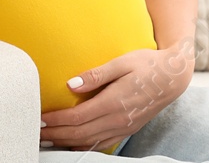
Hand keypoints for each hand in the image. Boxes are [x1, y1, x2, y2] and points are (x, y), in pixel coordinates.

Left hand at [39, 41, 194, 151]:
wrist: (173, 77)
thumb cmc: (147, 64)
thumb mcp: (121, 62)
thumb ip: (96, 74)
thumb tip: (70, 84)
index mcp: (113, 103)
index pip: (76, 117)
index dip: (55, 120)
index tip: (39, 118)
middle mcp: (118, 120)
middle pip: (79, 134)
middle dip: (55, 134)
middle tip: (35, 132)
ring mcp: (123, 127)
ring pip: (89, 142)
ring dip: (66, 142)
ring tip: (48, 140)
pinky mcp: (127, 129)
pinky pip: (102, 144)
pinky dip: (84, 146)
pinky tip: (73, 144)